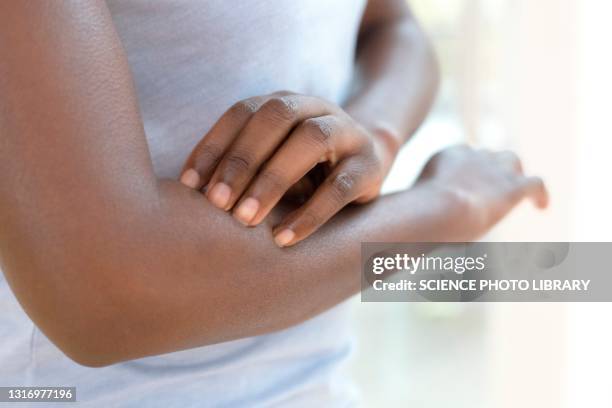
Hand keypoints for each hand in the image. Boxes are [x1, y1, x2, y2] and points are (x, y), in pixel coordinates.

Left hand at [180, 91, 397, 246]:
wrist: (370, 159)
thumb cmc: (305, 166)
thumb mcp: (272, 158)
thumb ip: (242, 166)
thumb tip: (189, 196)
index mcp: (284, 103)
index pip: (242, 112)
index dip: (214, 144)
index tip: (189, 185)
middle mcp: (315, 108)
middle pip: (275, 118)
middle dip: (241, 159)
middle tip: (216, 203)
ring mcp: (347, 132)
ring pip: (310, 142)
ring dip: (273, 179)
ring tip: (246, 219)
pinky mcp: (371, 165)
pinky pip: (341, 187)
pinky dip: (311, 213)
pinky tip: (284, 238)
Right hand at [417, 145, 548, 239]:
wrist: (437, 210)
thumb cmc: (417, 214)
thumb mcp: (411, 208)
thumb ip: (413, 211)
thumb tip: (405, 233)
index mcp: (446, 155)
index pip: (462, 154)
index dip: (467, 169)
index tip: (465, 185)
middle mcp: (472, 155)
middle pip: (487, 155)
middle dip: (490, 167)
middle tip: (492, 186)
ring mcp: (494, 169)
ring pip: (512, 161)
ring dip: (514, 174)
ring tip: (519, 191)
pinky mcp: (513, 186)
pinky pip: (535, 184)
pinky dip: (540, 194)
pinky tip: (542, 207)